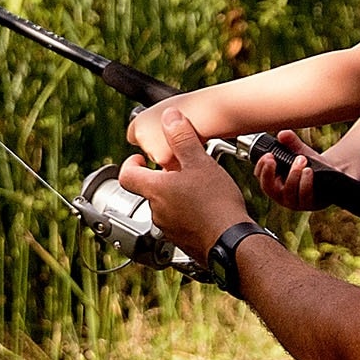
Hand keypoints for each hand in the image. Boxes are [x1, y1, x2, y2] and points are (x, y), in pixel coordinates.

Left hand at [120, 108, 248, 259]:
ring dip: (176, 195)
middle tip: (181, 168)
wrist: (232, 241)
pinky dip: (187, 212)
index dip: (131, 163)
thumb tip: (169, 117)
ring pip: (165, 206)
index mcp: (155, 190)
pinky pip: (178, 223)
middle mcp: (156, 211)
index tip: (142, 158)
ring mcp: (168, 229)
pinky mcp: (182, 241)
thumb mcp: (199, 162)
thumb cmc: (216, 204)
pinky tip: (205, 207)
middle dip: (162, 177)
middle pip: (149, 190)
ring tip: (198, 187)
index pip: (126, 175)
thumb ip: (182, 138)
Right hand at [251, 129, 325, 211]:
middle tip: (272, 158)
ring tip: (301, 159)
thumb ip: (290, 141)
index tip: (267, 155)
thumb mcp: (299, 150)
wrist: (331, 174)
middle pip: (268, 187)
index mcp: (273, 181)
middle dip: (268, 173)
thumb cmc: (310, 164)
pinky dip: (305, 182)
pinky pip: (304, 195)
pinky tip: (309, 171)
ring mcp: (294, 201)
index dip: (261, 167)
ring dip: (293, 173)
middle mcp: (281, 194)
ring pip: (288, 191)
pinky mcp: (308, 204)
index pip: (260, 177)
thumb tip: (282, 134)